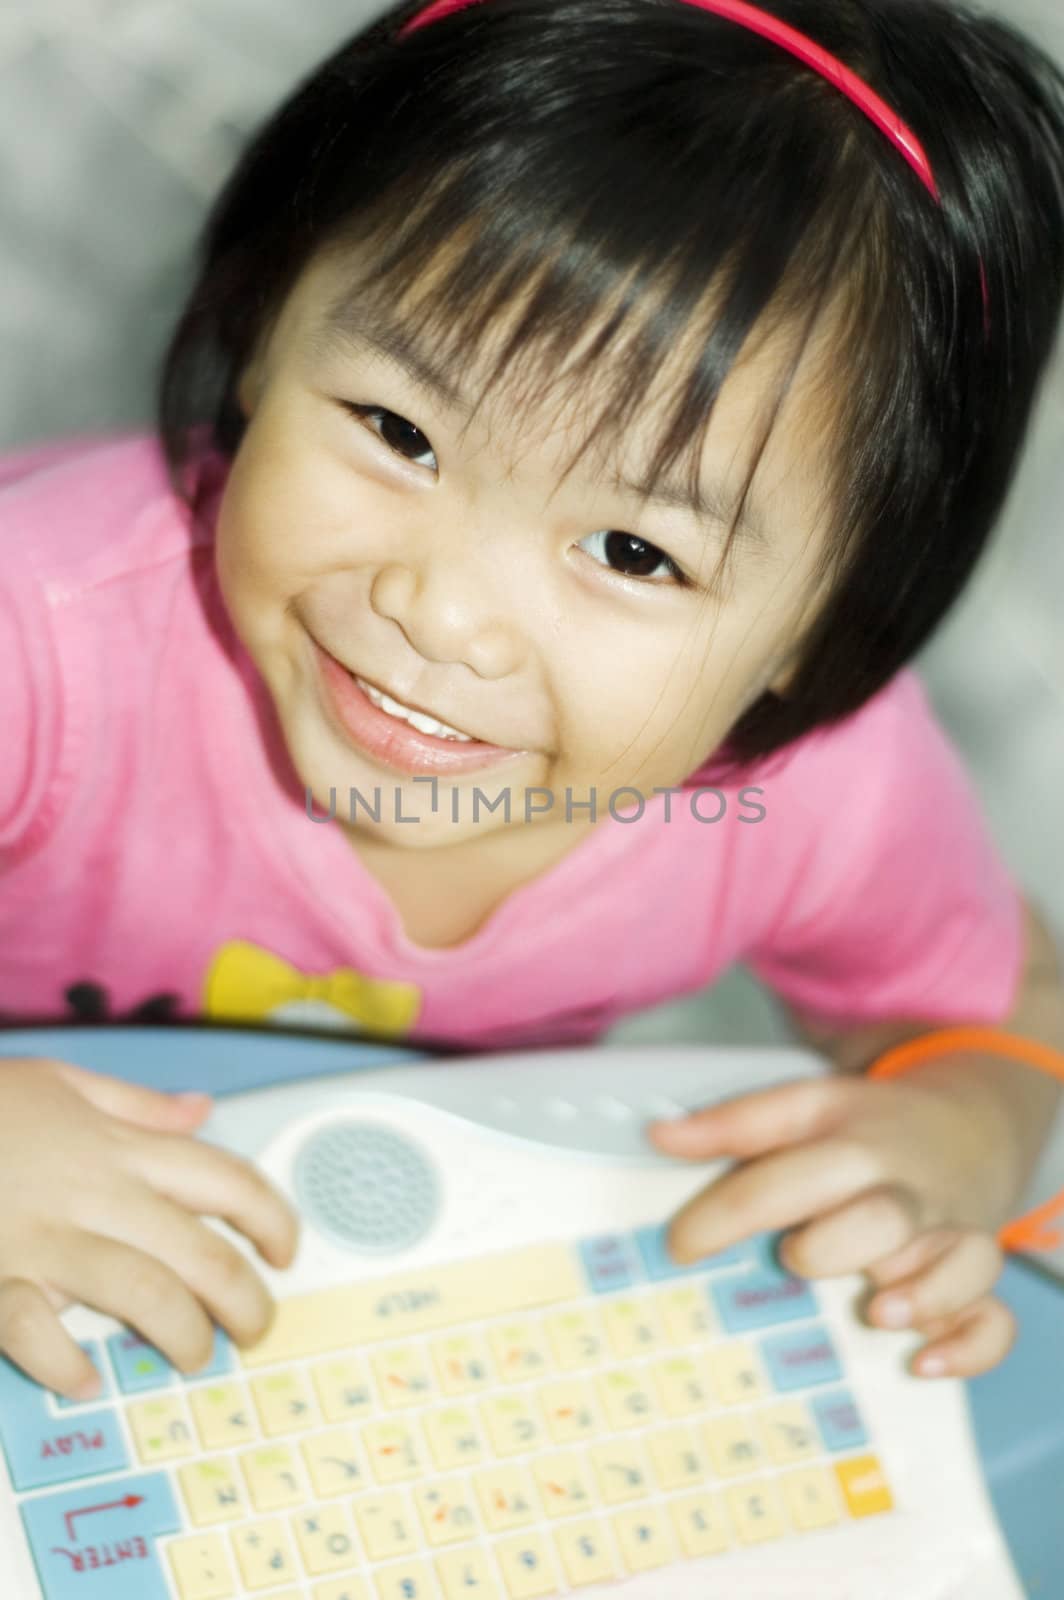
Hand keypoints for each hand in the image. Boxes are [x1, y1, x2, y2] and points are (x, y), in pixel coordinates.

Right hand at [0, 1057, 299, 1398]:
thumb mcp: (60, 1084)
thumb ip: (137, 1105)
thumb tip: (203, 1111)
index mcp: (119, 1147)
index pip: (225, 1180)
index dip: (272, 1218)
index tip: (285, 1251)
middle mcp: (95, 1195)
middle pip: (201, 1252)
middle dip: (245, 1300)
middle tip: (257, 1328)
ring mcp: (42, 1241)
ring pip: (142, 1293)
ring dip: (181, 1334)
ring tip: (194, 1355)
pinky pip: (34, 1329)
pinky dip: (62, 1360)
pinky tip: (83, 1377)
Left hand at [647, 1072, 1024, 1378]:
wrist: (969, 1127)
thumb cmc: (870, 1130)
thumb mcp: (807, 1107)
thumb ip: (734, 1124)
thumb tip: (659, 1134)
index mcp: (853, 1141)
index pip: (789, 1172)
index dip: (729, 1210)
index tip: (680, 1246)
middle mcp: (904, 1189)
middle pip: (881, 1217)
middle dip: (836, 1246)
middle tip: (795, 1260)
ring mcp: (949, 1234)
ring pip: (957, 1261)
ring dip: (919, 1293)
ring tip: (876, 1312)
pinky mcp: (975, 1275)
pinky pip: (992, 1318)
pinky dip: (967, 1343)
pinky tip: (922, 1362)